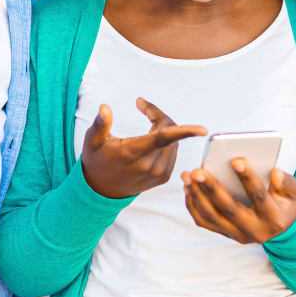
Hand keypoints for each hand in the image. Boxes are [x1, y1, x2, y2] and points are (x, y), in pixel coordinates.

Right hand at [81, 98, 206, 198]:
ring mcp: (159, 173)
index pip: (163, 139)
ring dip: (165, 128)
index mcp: (133, 154)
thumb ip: (100, 124)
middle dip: (159, 116)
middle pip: (169, 132)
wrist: (102, 189)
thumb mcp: (92, 141)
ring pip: (174, 141)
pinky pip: (173, 151)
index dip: (184, 132)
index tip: (203, 129)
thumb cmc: (97, 160)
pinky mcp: (164, 176)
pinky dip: (167, 141)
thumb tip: (105, 107)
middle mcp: (150, 166)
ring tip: (147, 124)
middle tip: (143, 107)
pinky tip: (152, 139)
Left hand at [181, 159, 295, 243]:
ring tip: (188, 175)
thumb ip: (286, 183)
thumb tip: (274, 173)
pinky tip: (189, 187)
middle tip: (197, 170)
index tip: (236, 159)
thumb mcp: (294, 193)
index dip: (248, 179)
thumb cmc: (286, 203)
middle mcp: (254, 230)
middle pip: (229, 208)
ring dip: (197, 195)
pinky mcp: (226, 234)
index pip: (259, 197)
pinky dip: (193, 204)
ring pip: (212, 216)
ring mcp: (237, 234)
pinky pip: (204, 221)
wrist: (282, 230)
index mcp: (273, 218)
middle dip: (211, 188)